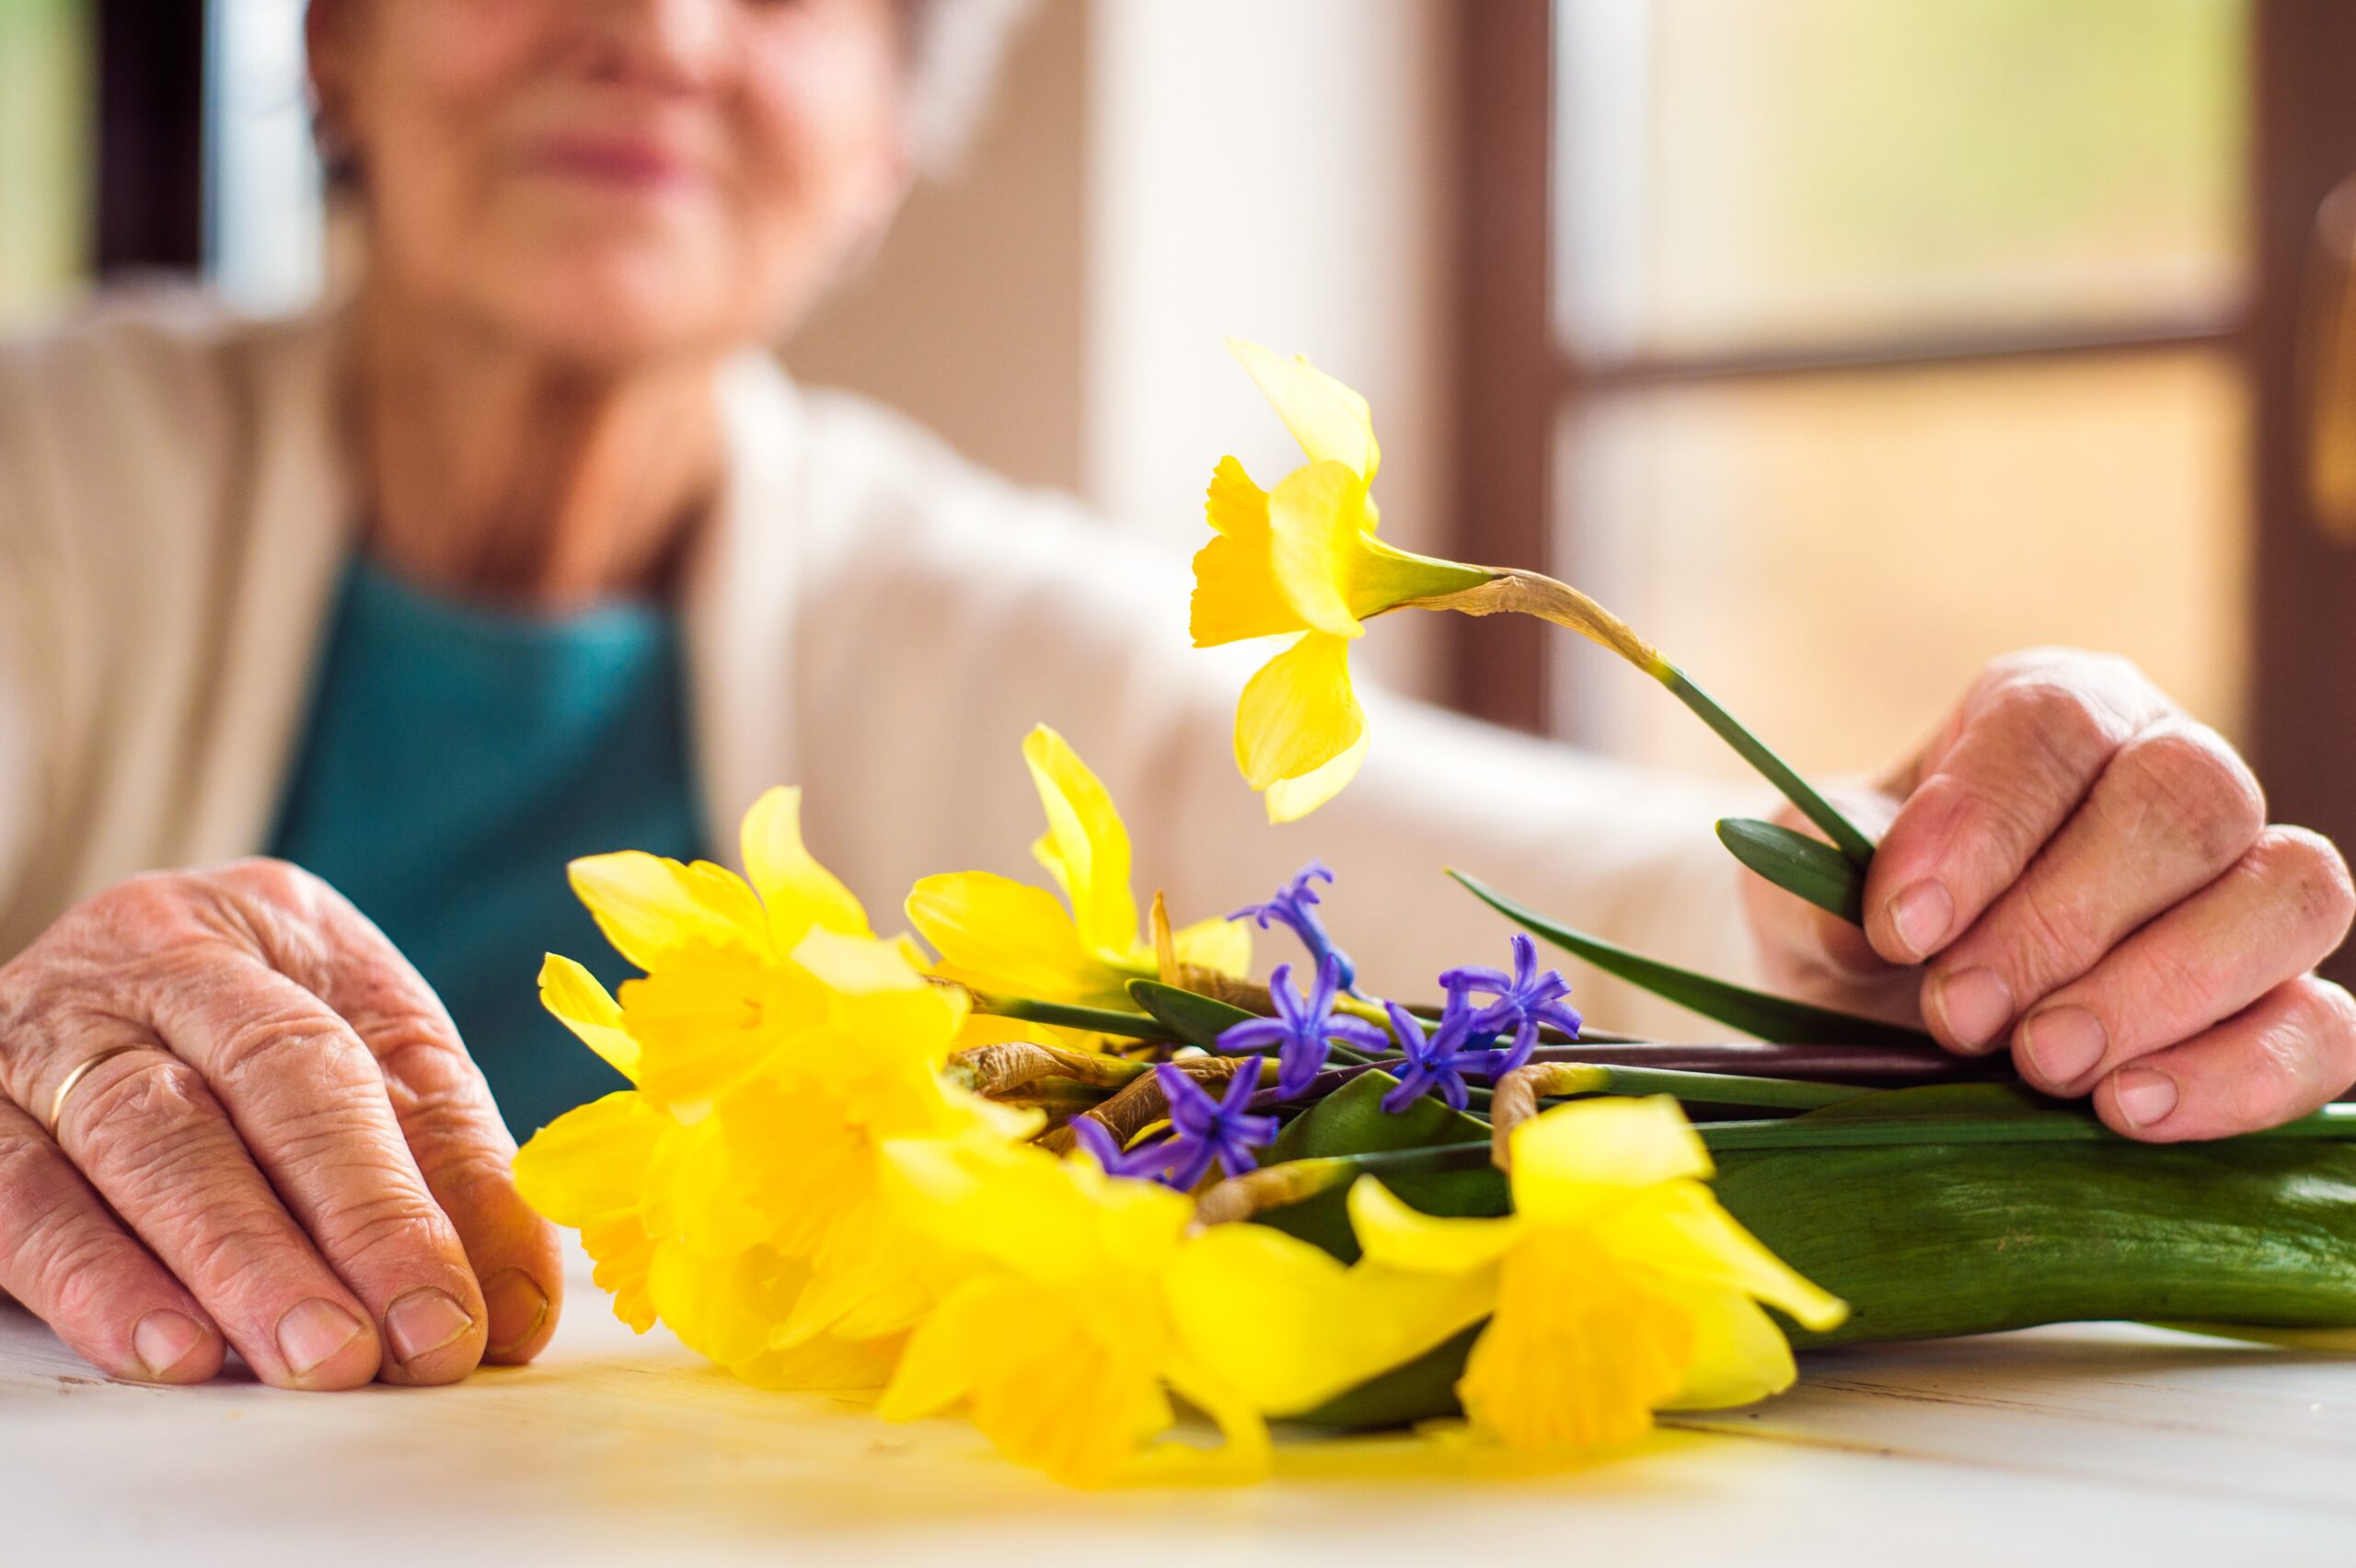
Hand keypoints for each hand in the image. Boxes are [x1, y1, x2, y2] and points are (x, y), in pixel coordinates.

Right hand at [0, 860, 559, 1385]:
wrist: (74, 986)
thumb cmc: (251, 1037)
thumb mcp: (364, 1058)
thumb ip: (447, 1168)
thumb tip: (513, 1309)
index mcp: (270, 927)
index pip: (349, 1058)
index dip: (409, 1198)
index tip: (467, 1315)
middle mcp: (149, 958)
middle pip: (256, 1084)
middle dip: (336, 1227)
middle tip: (380, 1348)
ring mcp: (41, 1032)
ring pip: (138, 1139)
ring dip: (226, 1265)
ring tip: (297, 1359)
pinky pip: (18, 1199)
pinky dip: (95, 1280)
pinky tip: (163, 1349)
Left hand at [1741, 648, 2355, 1141]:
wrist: (1883, 1006)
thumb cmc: (1859, 918)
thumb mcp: (1802, 886)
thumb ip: (1816, 884)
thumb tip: (1861, 924)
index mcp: (2053, 713)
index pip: (2055, 726)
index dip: (1986, 822)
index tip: (1904, 924)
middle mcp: (2173, 773)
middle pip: (2188, 801)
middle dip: (2068, 921)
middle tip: (1963, 1016)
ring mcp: (2248, 886)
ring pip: (2289, 897)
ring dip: (2164, 990)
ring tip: (2047, 1068)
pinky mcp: (2287, 1000)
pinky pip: (2329, 1028)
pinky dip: (2242, 1074)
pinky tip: (2132, 1110)